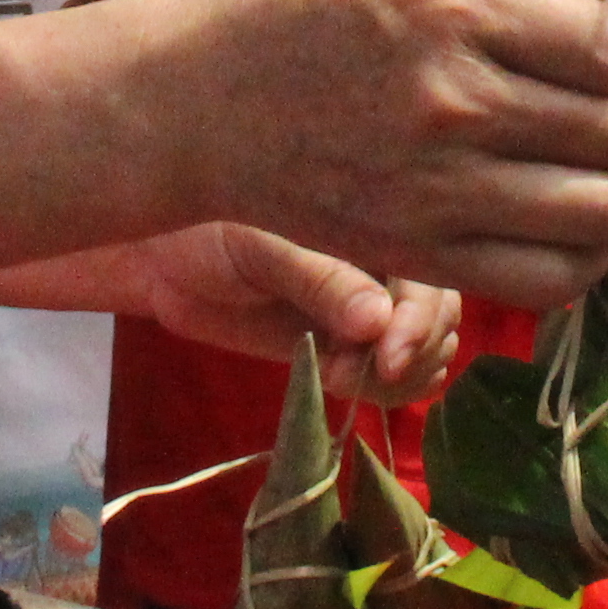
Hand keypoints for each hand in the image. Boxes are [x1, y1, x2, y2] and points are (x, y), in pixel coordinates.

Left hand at [130, 223, 468, 401]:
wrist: (164, 259)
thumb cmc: (207, 229)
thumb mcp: (260, 247)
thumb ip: (319, 280)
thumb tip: (378, 321)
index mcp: (378, 217)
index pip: (431, 272)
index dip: (420, 320)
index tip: (388, 356)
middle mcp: (387, 261)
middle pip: (443, 316)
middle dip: (412, 352)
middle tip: (351, 373)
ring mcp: (372, 306)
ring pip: (428, 351)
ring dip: (399, 377)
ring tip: (338, 375)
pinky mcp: (350, 345)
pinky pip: (392, 376)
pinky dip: (383, 391)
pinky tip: (339, 381)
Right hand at [189, 0, 607, 309]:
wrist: (196, 102)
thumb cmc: (303, 15)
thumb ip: (515, 0)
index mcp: (456, 15)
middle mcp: (456, 105)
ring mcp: (438, 189)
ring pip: (603, 211)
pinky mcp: (419, 253)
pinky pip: (547, 277)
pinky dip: (584, 257)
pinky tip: (574, 227)